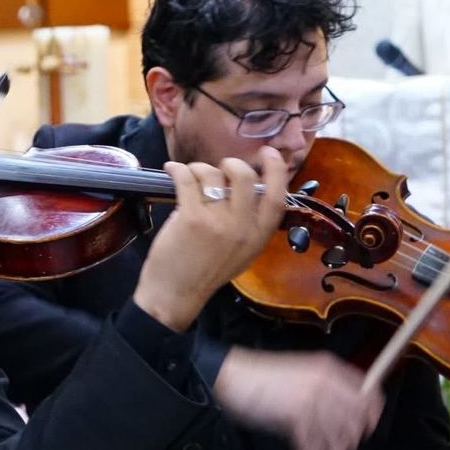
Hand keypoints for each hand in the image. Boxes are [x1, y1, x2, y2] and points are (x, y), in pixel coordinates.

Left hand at [133, 147, 288, 331]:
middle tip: (219, 169)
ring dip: (199, 170)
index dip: (276, 170)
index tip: (268, 153)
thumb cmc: (206, 272)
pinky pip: (187, 179)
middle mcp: (242, 227)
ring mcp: (217, 222)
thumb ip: (248, 223)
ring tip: (191, 179)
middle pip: (244, 176)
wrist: (175, 296)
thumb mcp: (241, 252)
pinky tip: (172, 171)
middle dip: (230, 164)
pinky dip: (177, 170)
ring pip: (212, 175)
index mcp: (258, 236)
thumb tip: (245, 186)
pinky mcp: (191, 218)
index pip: (277, 197)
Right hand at [213, 347, 383, 449]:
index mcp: (329, 368)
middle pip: (356, 420)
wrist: (231, 376)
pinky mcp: (295, 417)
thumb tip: (343, 417)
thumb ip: (325, 391)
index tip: (367, 428)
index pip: (368, 392)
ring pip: (336, 437)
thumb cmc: (261, 378)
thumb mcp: (300, 375)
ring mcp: (312, 400)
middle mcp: (325, 383)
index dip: (371, 414)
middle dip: (350, 441)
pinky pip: (312, 448)